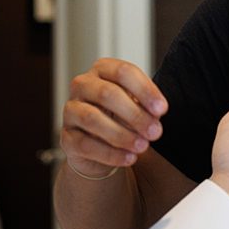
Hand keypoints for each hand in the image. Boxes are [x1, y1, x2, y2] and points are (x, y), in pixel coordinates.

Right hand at [60, 58, 166, 178]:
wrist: (101, 147)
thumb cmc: (122, 118)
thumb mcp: (137, 106)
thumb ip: (146, 106)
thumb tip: (156, 113)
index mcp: (102, 69)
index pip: (123, 72)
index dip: (144, 90)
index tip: (162, 109)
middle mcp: (82, 85)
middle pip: (107, 94)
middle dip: (135, 114)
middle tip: (155, 132)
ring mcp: (71, 110)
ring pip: (92, 118)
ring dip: (121, 134)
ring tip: (142, 146)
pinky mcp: (66, 137)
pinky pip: (86, 144)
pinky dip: (111, 154)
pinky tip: (129, 158)